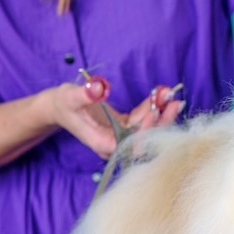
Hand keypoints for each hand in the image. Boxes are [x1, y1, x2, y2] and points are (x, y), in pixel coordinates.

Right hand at [51, 83, 183, 159]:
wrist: (60, 108)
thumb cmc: (63, 104)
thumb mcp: (71, 96)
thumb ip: (85, 94)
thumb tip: (100, 88)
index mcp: (103, 143)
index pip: (131, 142)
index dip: (145, 129)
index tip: (154, 110)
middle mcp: (115, 145)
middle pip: (144, 138)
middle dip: (160, 120)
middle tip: (174, 102)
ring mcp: (122, 137)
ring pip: (147, 129)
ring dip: (160, 112)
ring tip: (169, 94)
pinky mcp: (126, 128)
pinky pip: (143, 120)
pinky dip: (152, 108)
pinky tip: (162, 94)